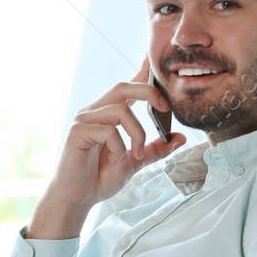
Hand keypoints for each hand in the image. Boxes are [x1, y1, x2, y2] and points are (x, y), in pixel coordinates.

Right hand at [29, 55, 186, 238]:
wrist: (77, 198)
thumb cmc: (99, 178)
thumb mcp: (135, 163)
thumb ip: (154, 149)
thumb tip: (179, 138)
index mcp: (109, 114)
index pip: (128, 86)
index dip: (142, 69)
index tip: (155, 57)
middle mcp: (95, 112)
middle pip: (123, 86)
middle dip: (148, 91)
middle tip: (165, 108)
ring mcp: (84, 120)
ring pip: (120, 110)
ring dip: (137, 133)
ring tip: (136, 155)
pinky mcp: (77, 132)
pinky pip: (107, 129)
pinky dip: (119, 146)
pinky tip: (116, 160)